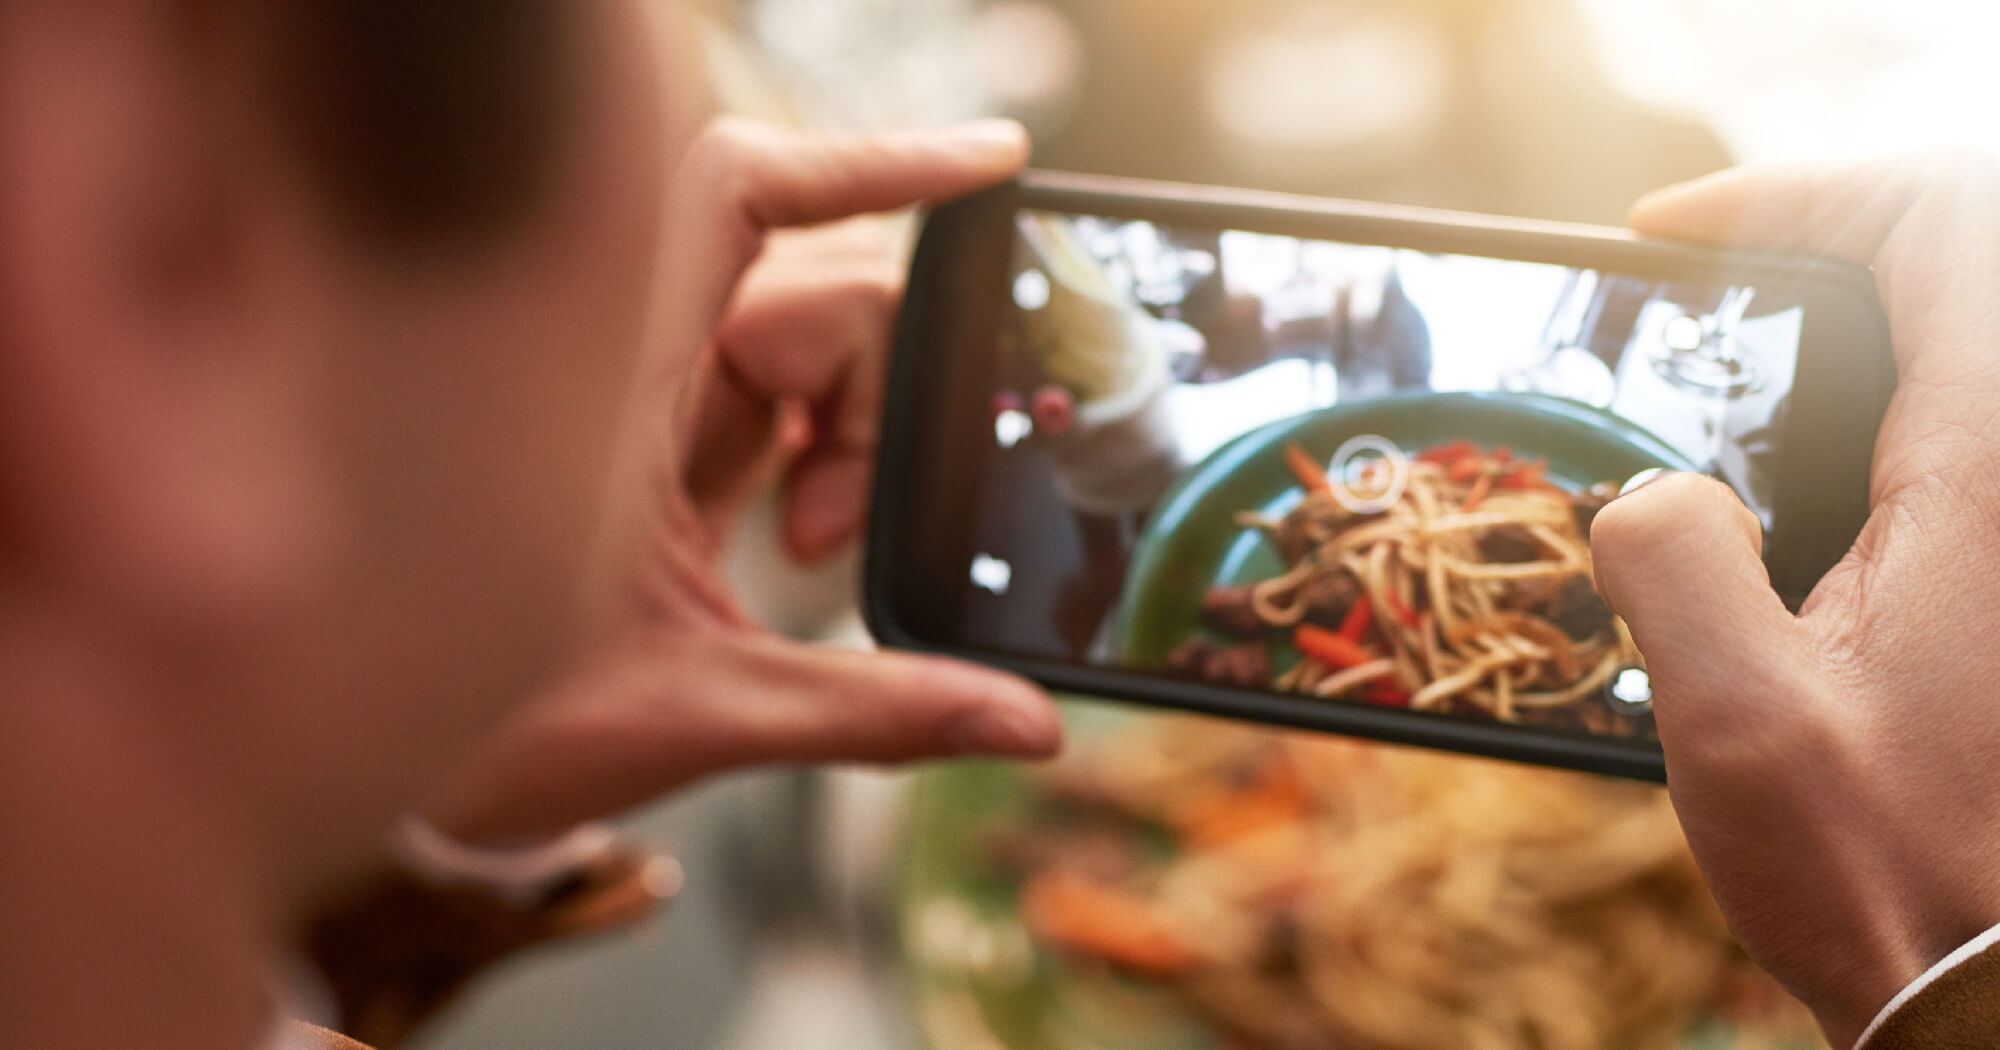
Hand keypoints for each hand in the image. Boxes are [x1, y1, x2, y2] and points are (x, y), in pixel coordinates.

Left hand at [422, 118, 1059, 843]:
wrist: (375, 757)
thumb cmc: (482, 725)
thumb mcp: (695, 710)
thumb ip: (870, 710)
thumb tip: (1026, 723)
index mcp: (603, 382)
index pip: (743, 199)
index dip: (869, 161)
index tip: (991, 165)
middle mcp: (622, 360)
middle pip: (809, 284)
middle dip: (871, 390)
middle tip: (833, 527)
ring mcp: (640, 396)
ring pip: (798, 340)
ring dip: (845, 430)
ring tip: (810, 546)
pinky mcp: (657, 439)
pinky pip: (771, 395)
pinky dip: (818, 449)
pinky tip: (804, 537)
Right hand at [1592, 148, 1999, 1045]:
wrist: (1995, 992)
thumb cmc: (1892, 873)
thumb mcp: (1740, 722)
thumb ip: (1676, 566)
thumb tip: (1651, 492)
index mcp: (1990, 472)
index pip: (1937, 225)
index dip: (1798, 187)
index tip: (1668, 233)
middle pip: (1959, 264)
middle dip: (1824, 234)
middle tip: (1695, 288)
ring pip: (1957, 351)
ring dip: (1846, 325)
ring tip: (1721, 371)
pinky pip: (1950, 437)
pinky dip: (1867, 408)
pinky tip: (1775, 488)